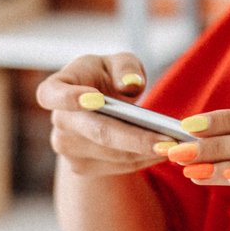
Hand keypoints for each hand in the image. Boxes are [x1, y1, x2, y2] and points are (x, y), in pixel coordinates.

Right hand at [36, 52, 173, 177]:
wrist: (97, 108)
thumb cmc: (105, 78)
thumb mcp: (116, 62)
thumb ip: (125, 67)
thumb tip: (130, 84)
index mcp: (54, 89)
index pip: (52, 95)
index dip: (70, 99)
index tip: (96, 100)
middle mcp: (58, 122)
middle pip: (97, 132)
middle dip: (135, 139)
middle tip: (168, 142)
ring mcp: (67, 149)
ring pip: (113, 154)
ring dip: (146, 152)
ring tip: (177, 146)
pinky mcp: (82, 168)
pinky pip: (119, 166)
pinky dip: (144, 160)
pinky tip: (165, 151)